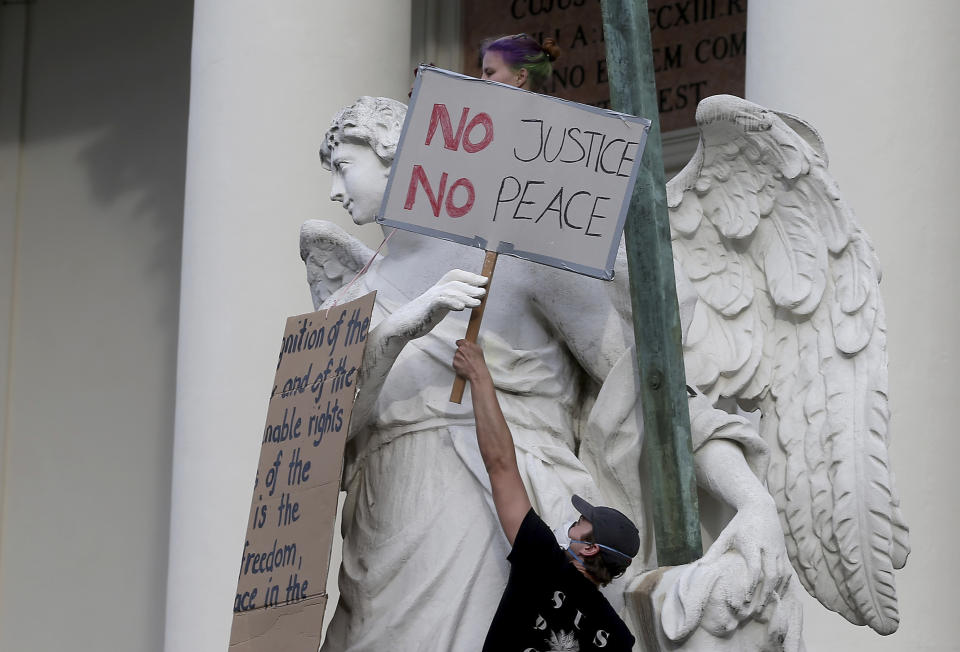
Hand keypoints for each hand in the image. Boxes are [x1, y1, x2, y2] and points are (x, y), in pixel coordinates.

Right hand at [386, 269, 486, 341]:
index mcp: (438, 289)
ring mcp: (430, 298)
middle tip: (484, 291)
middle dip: (471, 285)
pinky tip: (462, 307)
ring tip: (478, 302)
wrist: (402, 326)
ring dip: (466, 296)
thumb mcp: (439, 308)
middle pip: (455, 283)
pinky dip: (452, 303)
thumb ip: (451, 302)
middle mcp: (435, 291)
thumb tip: (468, 301)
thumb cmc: (421, 318)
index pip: (454, 275)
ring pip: (450, 291)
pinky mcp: (427, 308)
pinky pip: (440, 302)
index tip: (483, 280)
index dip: (470, 276)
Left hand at [453, 339, 491, 383]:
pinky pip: (455, 363)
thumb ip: (471, 345)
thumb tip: (468, 344)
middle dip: (461, 353)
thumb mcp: (479, 349)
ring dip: (460, 359)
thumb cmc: (479, 362)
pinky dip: (458, 365)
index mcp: (467, 345)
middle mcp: (461, 349)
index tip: (460, 345)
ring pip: (456, 356)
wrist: (477, 372)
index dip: (460, 344)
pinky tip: (464, 366)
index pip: (459, 341)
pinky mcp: (454, 363)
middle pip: (458, 350)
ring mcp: (457, 356)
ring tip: (466, 363)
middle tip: (467, 358)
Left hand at [699, 496, 790, 615]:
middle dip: (765, 594)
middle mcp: (767, 548)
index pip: (755, 568)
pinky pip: (788, 572)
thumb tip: (700, 567)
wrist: (760, 507)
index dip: (751, 585)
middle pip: (771, 574)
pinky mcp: (784, 552)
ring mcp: (778, 550)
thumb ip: (714, 551)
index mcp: (752, 543)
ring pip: (782, 575)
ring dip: (775, 592)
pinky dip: (784, 586)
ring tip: (766, 606)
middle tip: (757, 610)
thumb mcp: (726, 535)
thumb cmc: (740, 524)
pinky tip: (777, 596)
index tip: (745, 600)